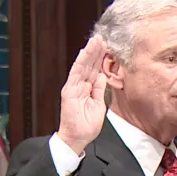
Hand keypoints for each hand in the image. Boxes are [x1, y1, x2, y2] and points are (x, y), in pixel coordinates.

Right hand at [57, 36, 108, 154]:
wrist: (77, 138)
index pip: (95, 70)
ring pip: (82, 66)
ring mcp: (74, 87)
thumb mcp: (99, 105)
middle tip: (102, 37)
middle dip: (96, 51)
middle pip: (89, 65)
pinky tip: (84, 53)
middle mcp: (80, 85)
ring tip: (95, 41)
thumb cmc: (87, 125)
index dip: (100, 58)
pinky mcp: (69, 91)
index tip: (107, 47)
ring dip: (89, 53)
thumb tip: (103, 76)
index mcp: (88, 88)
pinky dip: (80, 63)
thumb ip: (100, 90)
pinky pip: (75, 74)